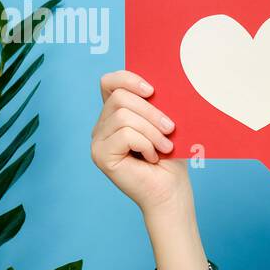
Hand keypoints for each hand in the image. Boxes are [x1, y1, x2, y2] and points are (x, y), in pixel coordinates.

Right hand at [90, 71, 190, 213]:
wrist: (171, 190)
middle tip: (171, 129)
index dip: (129, 79)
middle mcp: (102, 125)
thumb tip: (158, 84)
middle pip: (120, 98)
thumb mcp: (165, 123)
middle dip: (151, 112)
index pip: (109, 82)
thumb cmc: (171, 158)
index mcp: (116, 114)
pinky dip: (145, 144)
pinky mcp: (100, 155)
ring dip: (152, 131)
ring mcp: (98, 141)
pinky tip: (151, 157)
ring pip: (123, 116)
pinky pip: (125, 134)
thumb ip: (156, 103)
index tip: (153, 91)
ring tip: (165, 147)